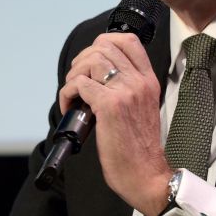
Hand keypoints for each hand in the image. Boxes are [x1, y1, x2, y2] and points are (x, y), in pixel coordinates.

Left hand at [58, 32, 171, 215]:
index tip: (91, 61)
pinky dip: (67, 93)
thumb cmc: (138, 147)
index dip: (104, 42)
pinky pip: (79, 84)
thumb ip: (126, 88)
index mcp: (148, 81)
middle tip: (77, 80)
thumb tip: (95, 76)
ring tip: (73, 93)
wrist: (145, 174)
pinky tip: (70, 107)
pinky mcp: (110, 106)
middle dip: (82, 59)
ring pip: (91, 60)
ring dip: (73, 74)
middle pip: (104, 46)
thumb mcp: (141, 107)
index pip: (128, 41)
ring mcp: (125, 91)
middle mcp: (139, 82)